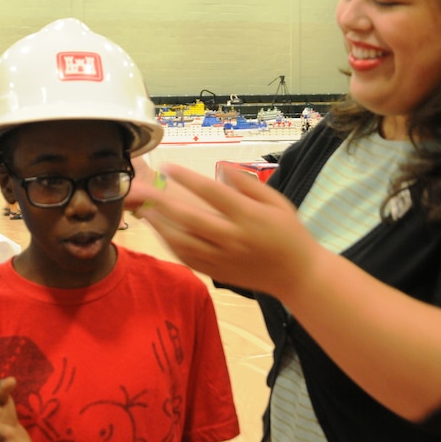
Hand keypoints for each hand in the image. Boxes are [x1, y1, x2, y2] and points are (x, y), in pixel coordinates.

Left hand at [132, 164, 321, 297]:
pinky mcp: (217, 273)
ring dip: (160, 226)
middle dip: (163, 203)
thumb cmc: (289, 233)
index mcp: (248, 217)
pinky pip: (187, 259)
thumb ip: (248, 185)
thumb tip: (222, 168)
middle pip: (189, 219)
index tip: (169, 166)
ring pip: (182, 242)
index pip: (211, 193)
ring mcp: (222, 258)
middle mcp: (232, 238)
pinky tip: (161, 233)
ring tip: (145, 211)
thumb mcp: (277, 203)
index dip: (188, 178)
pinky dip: (170, 245)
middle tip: (143, 190)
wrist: (297, 275)